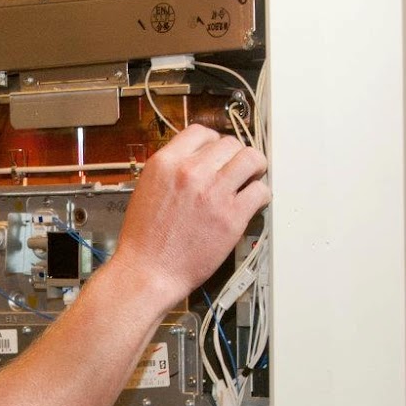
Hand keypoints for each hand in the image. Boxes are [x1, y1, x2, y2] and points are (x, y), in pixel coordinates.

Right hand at [112, 124, 269, 314]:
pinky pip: (260, 191)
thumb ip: (172, 171)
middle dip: (235, 155)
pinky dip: (260, 195)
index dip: (214, 142)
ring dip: (255, 167)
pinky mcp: (232, 216)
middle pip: (230, 143)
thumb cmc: (145, 240)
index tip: (219, 153)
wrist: (148, 272)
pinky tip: (253, 202)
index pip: (201, 132)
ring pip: (251, 159)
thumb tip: (198, 162)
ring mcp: (214, 192)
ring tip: (252, 178)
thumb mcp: (147, 189)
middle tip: (238, 168)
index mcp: (166, 163)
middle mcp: (191, 172)